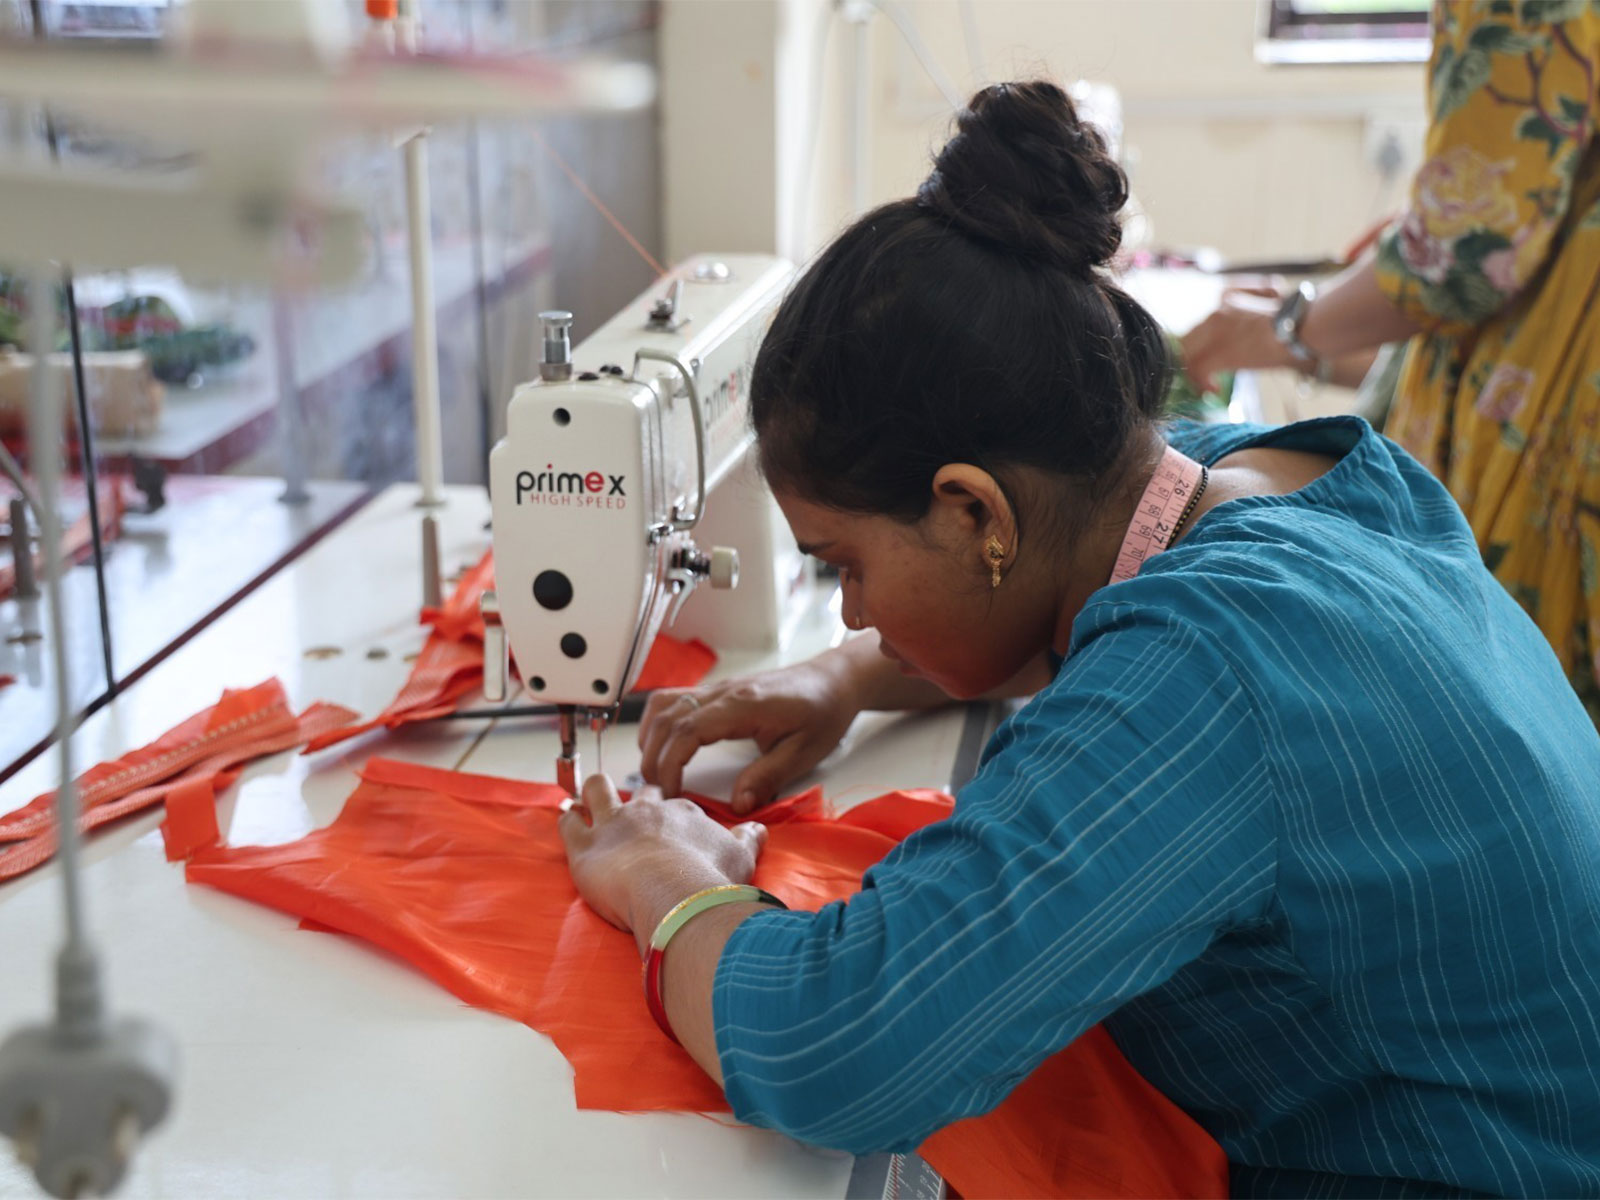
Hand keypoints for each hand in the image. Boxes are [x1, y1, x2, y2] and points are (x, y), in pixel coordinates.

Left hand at [559, 774, 766, 944]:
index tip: (672, 827)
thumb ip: (748, 840)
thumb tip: (758, 829)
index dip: (672, 815)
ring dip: (594, 792)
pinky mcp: (585, 847)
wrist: (676, 896)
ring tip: (591, 796)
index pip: (675, 806)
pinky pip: (568, 823)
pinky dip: (566, 819)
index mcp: (682, 813)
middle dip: (637, 798)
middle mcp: (647, 811)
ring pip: (597, 790)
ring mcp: (613, 825)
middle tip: (636, 814)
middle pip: (639, 792)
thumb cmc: (709, 880)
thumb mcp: (741, 858)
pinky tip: (567, 817)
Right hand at [638, 658, 860, 813]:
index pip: (687, 730)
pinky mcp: (719, 691)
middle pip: (667, 717)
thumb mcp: (805, 751)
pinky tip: (662, 746)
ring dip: (650, 737)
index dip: (669, 763)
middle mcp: (725, 692)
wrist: (833, 681)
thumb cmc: (823, 712)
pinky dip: (659, 723)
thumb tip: (739, 805)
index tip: (670, 794)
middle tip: (655, 793)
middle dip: (652, 757)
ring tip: (654, 772)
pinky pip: (674, 699)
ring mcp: (719, 688)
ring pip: (664, 703)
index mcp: (743, 705)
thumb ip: (769, 776)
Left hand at [1179, 287, 1297, 393]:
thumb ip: (1248, 313)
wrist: (1302, 326)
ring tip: (1206, 386)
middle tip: (1200, 375)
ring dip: (1195, 374)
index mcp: (1225, 298)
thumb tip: (1243, 329)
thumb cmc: (1294, 318)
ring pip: (1188, 357)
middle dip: (1192, 360)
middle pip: (1186, 341)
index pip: (1199, 324)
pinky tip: (1213, 390)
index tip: (1204, 358)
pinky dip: (1202, 384)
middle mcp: (1215, 312)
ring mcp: (1215, 333)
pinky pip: (1198, 373)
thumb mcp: (1267, 304)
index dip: (1197, 344)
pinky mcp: (1221, 353)